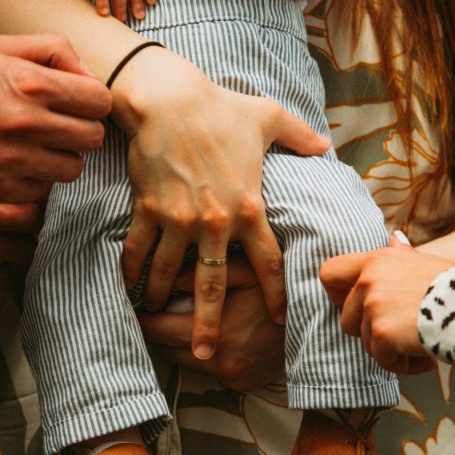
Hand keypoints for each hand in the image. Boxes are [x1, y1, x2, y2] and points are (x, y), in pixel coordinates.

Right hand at [0, 34, 110, 202]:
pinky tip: (13, 164)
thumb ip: (50, 50)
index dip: (91, 101)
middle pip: (93, 137)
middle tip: (58, 125)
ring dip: (60, 158)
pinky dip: (34, 180)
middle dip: (80, 130)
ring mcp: (17, 160)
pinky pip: (43, 189)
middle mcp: (30, 123)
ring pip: (73, 167)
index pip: (100, 101)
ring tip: (36, 146)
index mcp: (33, 83)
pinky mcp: (2, 189)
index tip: (77, 102)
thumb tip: (87, 73)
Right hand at [112, 46, 329, 358]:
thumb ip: (298, 136)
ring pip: (170, 273)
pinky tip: (129, 286)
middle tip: (207, 354)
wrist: (169, 100)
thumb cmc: (220, 107)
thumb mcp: (268, 117)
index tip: (275, 318)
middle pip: (215, 284)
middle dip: (209, 323)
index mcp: (248, 207)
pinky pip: (139, 250)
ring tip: (155, 316)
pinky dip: (132, 271)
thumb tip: (324, 145)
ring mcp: (178, 220)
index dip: (273, 293)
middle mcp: (215, 222)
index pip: (268, 262)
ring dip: (162, 299)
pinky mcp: (148, 210)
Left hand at [139, 257, 285, 390]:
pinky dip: (200, 353)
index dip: (143, 316)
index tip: (136, 303)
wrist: (322, 331)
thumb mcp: (250, 273)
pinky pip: (206, 370)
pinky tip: (207, 334)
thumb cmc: (284, 293)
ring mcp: (230, 378)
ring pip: (183, 361)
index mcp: (217, 332)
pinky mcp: (239, 385)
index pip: (157, 330)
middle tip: (151, 309)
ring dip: (176, 342)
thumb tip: (168, 277)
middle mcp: (219, 362)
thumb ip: (207, 274)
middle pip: (164, 350)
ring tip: (176, 319)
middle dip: (155, 330)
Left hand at [320, 234, 454, 374]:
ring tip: (421, 341)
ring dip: (392, 350)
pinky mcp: (381, 333)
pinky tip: (426, 355)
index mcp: (376, 260)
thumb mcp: (423, 261)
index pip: (329, 272)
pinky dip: (404, 365)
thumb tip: (393, 239)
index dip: (335, 294)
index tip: (352, 306)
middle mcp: (369, 280)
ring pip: (367, 343)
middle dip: (371, 332)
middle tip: (401, 331)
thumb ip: (401, 255)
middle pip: (346, 319)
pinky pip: (382, 360)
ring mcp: (373, 306)